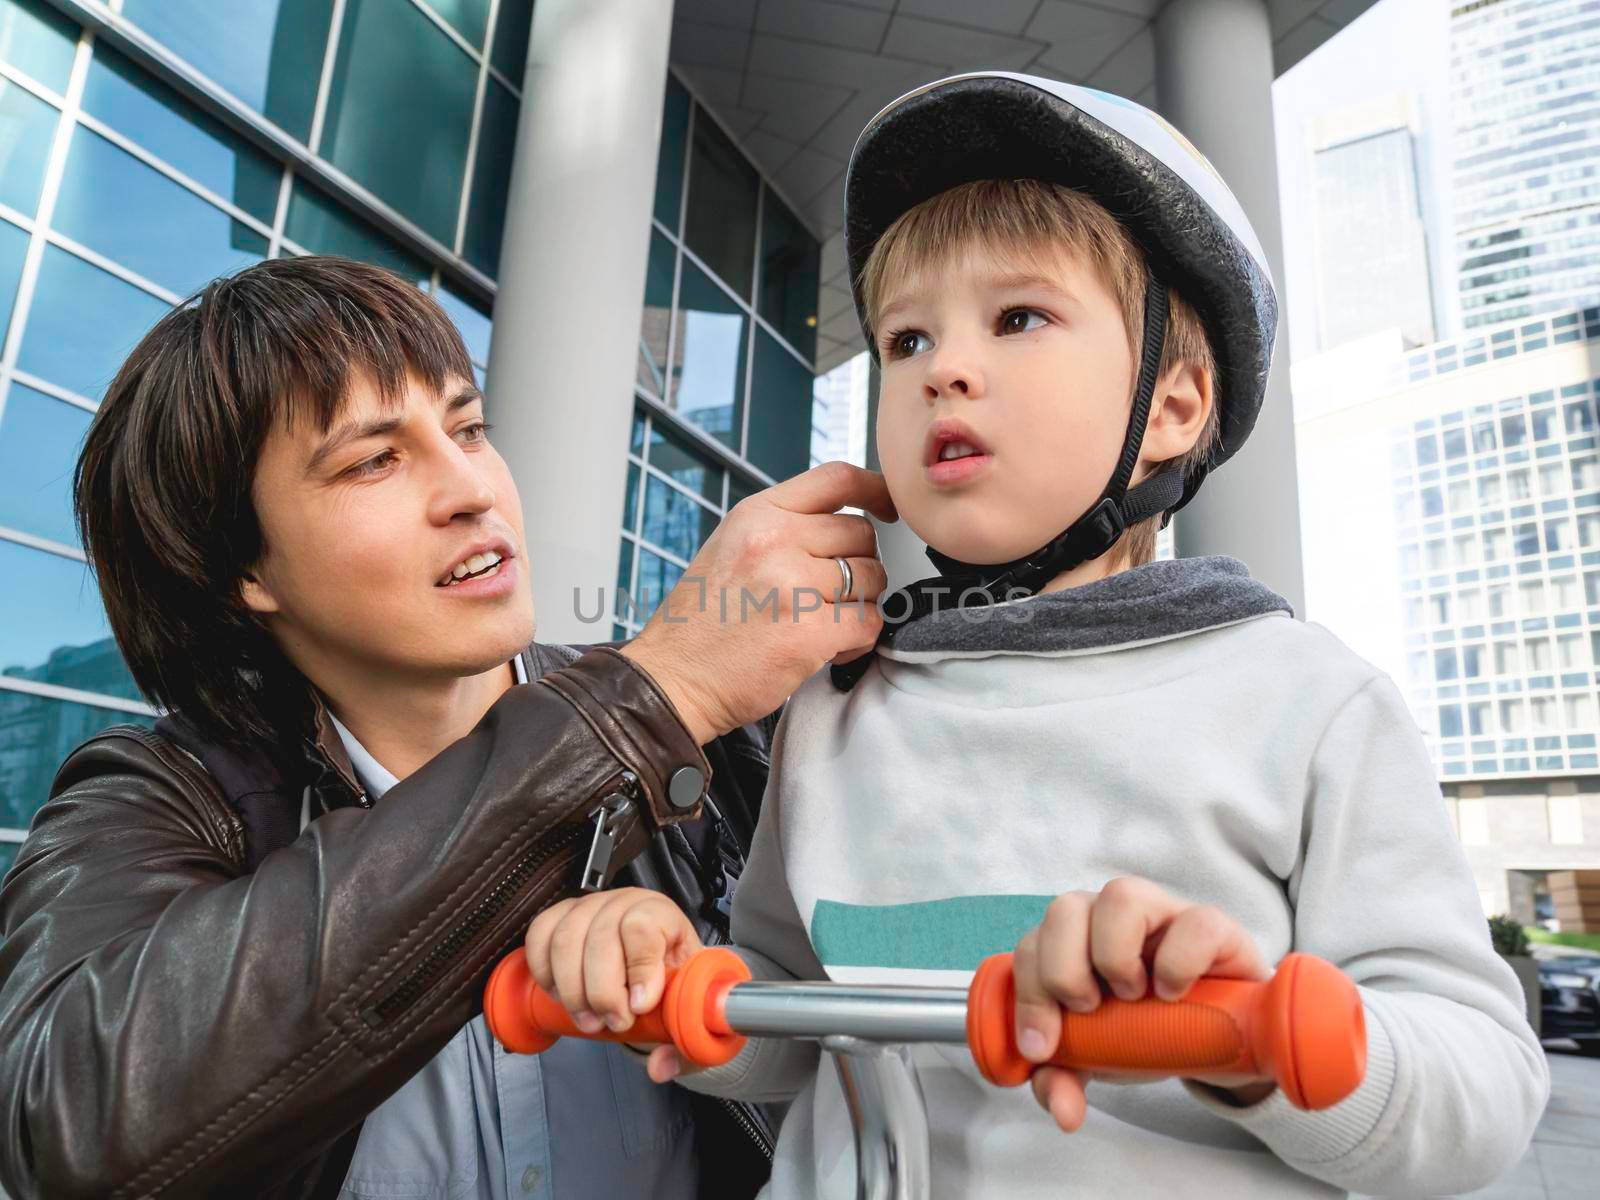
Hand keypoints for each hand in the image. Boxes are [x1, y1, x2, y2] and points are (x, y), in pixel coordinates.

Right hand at [523, 887, 700, 1079]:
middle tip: (613, 1023)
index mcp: (664, 915)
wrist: (656, 965)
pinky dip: (544, 971)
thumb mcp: (690, 1012)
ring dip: (572, 989)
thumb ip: (684, 1042)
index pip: (644, 927)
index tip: (640, 1006)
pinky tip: (561, 995)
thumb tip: (660, 1066)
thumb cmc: (673, 984)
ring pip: (566, 940)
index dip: (639, 969)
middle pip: (601, 938)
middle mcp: (626, 903)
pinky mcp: (561, 916)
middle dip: (602, 992)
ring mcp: (590, 907)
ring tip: (588, 1020)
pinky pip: (540, 935)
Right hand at [621, 461, 896, 743]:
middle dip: (858, 566)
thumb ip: (784, 528)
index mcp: (757, 515)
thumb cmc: (700, 623)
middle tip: (828, 595)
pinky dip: (857, 640)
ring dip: (858, 604)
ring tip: (820, 623)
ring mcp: (794, 584)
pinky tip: (826, 649)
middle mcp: (776, 540)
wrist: (672, 679)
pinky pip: (869, 623)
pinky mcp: (811, 630)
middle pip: (861, 534)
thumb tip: (844, 522)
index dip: (876, 490)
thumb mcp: (732, 548)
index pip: (837, 479)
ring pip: (873, 579)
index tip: (887, 508)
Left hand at [1010, 877, 1271, 1131]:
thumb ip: (1066, 1080)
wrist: (1218, 1038)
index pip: (1030, 947)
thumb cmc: (1146, 1030)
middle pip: (1064, 907)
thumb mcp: (1098, 1057)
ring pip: (1122, 895)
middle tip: (1089, 1010)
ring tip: (1132, 996)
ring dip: (1114, 954)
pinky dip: (1178, 961)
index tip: (1044, 1046)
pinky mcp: (1214, 926)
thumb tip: (1063, 1113)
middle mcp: (1110, 915)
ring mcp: (1163, 913)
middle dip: (1063, 969)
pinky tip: (1173, 993)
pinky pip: (1195, 922)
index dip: (1029, 995)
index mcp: (1072, 939)